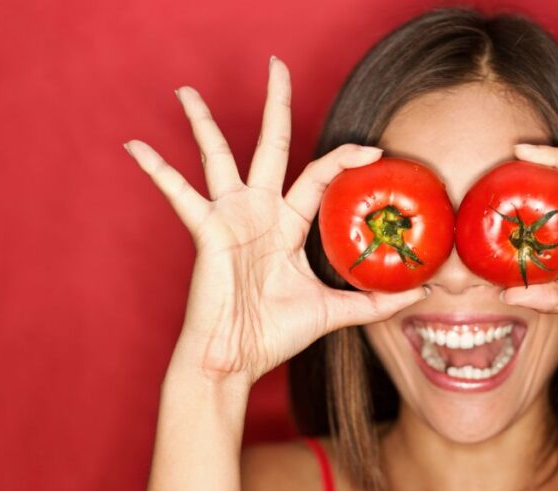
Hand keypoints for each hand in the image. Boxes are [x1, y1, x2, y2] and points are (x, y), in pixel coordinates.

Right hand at [124, 57, 427, 383]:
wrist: (233, 360)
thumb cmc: (273, 335)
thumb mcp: (333, 311)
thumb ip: (374, 300)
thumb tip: (422, 294)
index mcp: (286, 225)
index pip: (319, 175)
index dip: (344, 157)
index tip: (372, 148)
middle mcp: (258, 212)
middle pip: (270, 145)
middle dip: (275, 105)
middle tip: (276, 64)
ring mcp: (229, 217)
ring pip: (217, 156)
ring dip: (202, 122)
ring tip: (186, 90)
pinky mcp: (205, 230)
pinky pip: (177, 194)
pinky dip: (157, 170)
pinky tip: (136, 146)